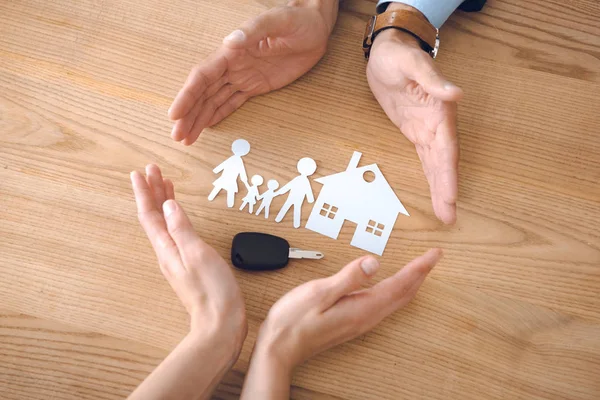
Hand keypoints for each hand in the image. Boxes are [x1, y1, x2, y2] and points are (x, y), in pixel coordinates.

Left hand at [130, 165, 246, 347]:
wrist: (221, 322)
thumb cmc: (212, 290)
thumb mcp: (198, 254)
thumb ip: (182, 228)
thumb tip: (170, 205)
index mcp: (167, 248)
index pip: (150, 214)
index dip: (145, 192)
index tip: (140, 172)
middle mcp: (168, 252)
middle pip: (155, 216)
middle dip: (153, 191)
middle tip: (152, 170)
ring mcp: (177, 258)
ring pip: (165, 223)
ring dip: (163, 202)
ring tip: (164, 184)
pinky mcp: (188, 263)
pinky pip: (175, 232)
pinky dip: (175, 216)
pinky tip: (179, 214)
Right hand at [169, 0, 338, 144]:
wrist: (315, 28)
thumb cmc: (297, 21)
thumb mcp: (277, 22)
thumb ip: (254, 31)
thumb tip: (231, 41)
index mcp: (231, 51)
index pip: (203, 76)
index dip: (188, 95)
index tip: (175, 113)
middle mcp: (232, 65)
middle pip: (203, 93)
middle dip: (189, 114)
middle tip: (177, 136)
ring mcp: (243, 76)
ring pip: (214, 101)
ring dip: (199, 119)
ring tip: (186, 138)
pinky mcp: (255, 85)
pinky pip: (232, 102)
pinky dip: (218, 115)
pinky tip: (207, 126)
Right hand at [240, 249, 441, 398]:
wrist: (280, 348)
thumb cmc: (294, 321)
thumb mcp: (319, 292)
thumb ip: (348, 277)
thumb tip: (374, 262)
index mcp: (362, 308)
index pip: (399, 285)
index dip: (419, 268)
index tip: (434, 254)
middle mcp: (366, 317)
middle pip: (403, 294)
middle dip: (421, 274)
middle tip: (434, 257)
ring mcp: (360, 322)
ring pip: (395, 301)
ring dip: (411, 284)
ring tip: (420, 269)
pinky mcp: (352, 322)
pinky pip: (384, 305)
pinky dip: (396, 292)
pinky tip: (392, 287)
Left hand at [367, 14, 462, 223]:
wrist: (387, 53)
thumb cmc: (398, 56)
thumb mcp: (412, 63)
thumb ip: (433, 80)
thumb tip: (456, 94)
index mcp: (440, 109)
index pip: (446, 146)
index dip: (449, 172)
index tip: (451, 195)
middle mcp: (437, 123)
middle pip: (444, 161)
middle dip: (447, 189)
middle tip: (450, 216)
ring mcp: (427, 129)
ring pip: (436, 164)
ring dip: (441, 187)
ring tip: (446, 213)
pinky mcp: (415, 132)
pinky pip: (425, 158)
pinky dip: (431, 176)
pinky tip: (436, 192)